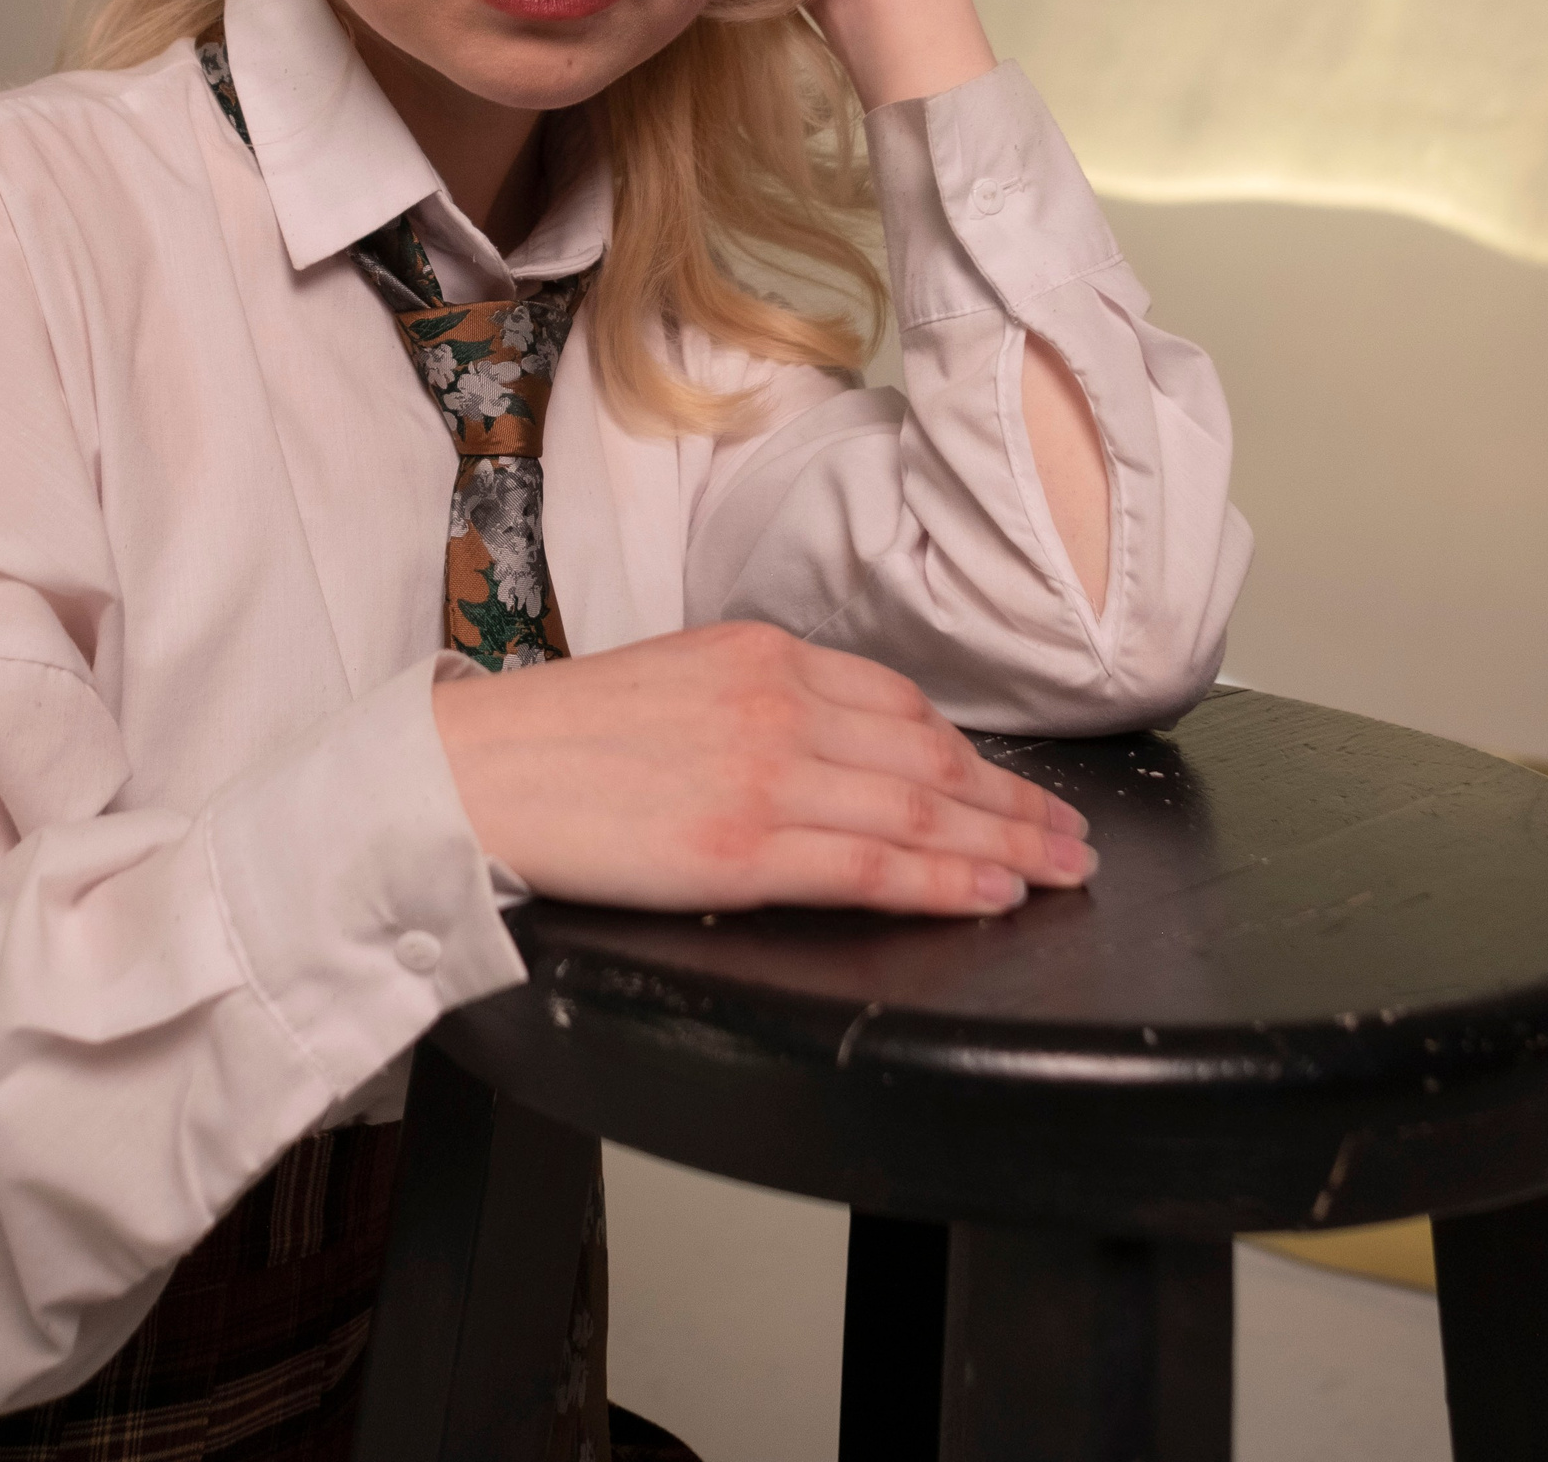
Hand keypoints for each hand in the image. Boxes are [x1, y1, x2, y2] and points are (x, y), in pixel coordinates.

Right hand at [432, 620, 1095, 915]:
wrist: (473, 771)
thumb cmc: (559, 736)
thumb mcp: (676, 680)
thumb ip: (758, 701)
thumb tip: (828, 745)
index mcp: (762, 652)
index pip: (899, 704)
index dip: (971, 752)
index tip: (1013, 785)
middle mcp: (778, 700)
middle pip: (931, 754)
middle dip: (1014, 801)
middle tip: (1075, 838)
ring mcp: (766, 771)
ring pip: (921, 808)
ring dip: (1005, 844)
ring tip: (1059, 872)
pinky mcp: (743, 846)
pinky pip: (874, 865)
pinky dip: (946, 880)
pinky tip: (992, 895)